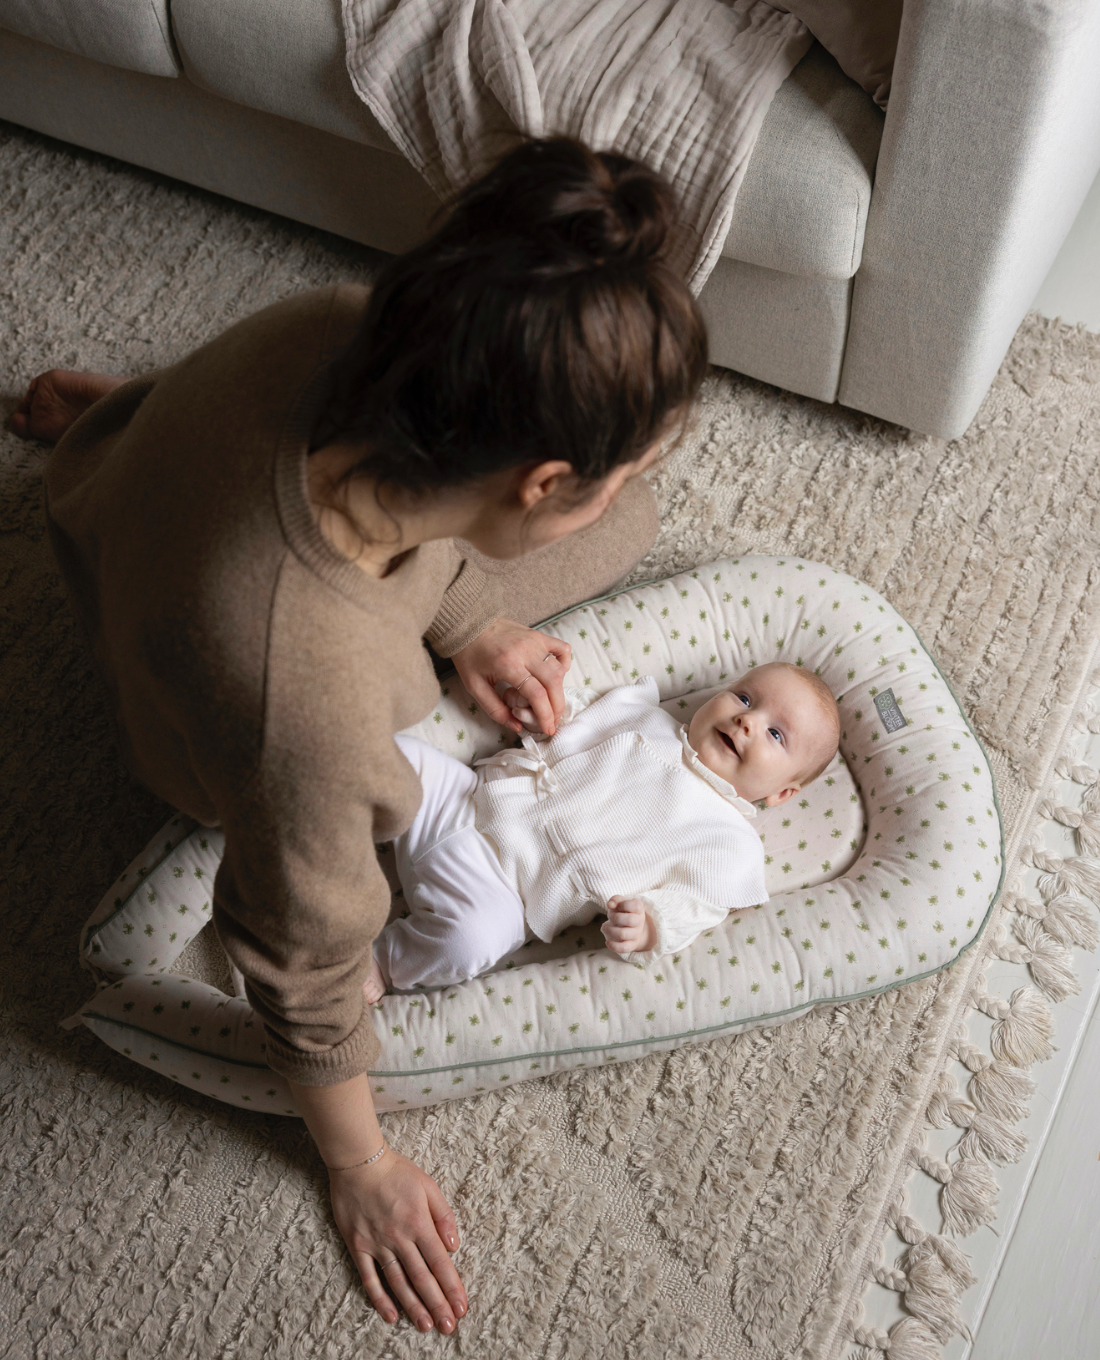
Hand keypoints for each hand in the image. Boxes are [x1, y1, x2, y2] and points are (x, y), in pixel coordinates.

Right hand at [328, 1149, 467, 1332]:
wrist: (359, 1162)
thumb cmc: (396, 1171)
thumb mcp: (428, 1185)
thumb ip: (443, 1215)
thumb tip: (454, 1245)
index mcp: (419, 1223)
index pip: (440, 1263)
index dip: (452, 1287)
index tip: (461, 1308)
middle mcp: (399, 1238)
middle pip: (422, 1278)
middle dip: (437, 1305)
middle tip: (449, 1327)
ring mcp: (377, 1244)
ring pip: (398, 1282)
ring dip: (413, 1307)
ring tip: (426, 1326)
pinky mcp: (358, 1246)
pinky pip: (369, 1278)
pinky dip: (380, 1299)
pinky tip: (391, 1316)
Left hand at [451, 617, 570, 736]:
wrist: (467, 624)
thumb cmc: (469, 656)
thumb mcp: (474, 686)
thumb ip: (495, 709)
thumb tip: (517, 727)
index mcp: (508, 665)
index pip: (536, 694)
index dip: (545, 715)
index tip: (548, 729)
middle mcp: (526, 652)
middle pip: (553, 683)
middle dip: (557, 708)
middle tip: (553, 722)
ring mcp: (535, 641)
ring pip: (559, 669)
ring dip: (559, 690)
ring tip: (552, 705)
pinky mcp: (538, 635)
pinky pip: (562, 649)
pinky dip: (564, 664)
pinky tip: (555, 676)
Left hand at [601, 896, 657, 954]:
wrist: (634, 927)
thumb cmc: (625, 912)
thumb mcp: (621, 902)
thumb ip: (615, 900)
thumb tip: (610, 905)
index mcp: (639, 908)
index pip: (634, 906)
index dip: (622, 905)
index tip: (618, 906)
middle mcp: (640, 921)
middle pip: (629, 920)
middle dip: (615, 917)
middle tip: (610, 917)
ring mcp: (636, 934)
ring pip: (623, 934)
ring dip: (610, 930)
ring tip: (605, 927)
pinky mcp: (631, 945)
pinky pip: (623, 948)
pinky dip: (613, 946)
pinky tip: (607, 941)